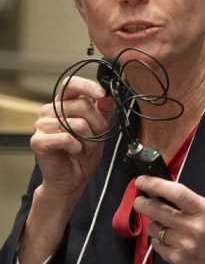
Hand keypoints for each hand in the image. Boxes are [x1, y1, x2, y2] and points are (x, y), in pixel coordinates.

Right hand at [31, 76, 113, 202]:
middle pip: (82, 105)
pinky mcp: (38, 141)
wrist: (72, 178)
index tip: (102, 94)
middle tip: (94, 138)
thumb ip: (104, 110)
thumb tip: (107, 95)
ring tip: (83, 147)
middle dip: (97, 124)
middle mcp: (49, 111)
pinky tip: (73, 152)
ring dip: (88, 139)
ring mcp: (41, 125)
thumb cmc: (84, 152)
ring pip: (77, 123)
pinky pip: (67, 138)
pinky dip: (77, 147)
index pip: (71, 84)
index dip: (88, 86)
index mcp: (63, 104)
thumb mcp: (99, 128)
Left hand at [134, 176, 204, 263]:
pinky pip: (156, 244)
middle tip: (139, 201)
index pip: (177, 193)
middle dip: (143, 204)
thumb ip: (188, 205)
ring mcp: (183, 244)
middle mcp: (193, 227)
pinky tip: (170, 241)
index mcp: (204, 211)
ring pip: (154, 228)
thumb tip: (160, 194)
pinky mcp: (175, 259)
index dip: (155, 185)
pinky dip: (159, 240)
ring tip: (165, 227)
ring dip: (154, 225)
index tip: (142, 181)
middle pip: (158, 210)